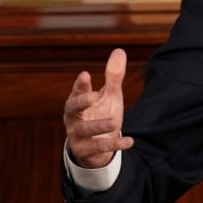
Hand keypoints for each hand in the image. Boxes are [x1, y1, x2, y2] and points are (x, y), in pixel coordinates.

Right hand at [64, 48, 134, 168]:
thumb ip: (113, 77)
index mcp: (77, 101)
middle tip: (94, 96)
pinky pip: (98, 147)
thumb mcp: (109, 95)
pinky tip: (129, 141)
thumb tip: (119, 51)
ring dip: (99, 125)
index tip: (86, 75)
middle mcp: (73, 118)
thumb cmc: (100, 115)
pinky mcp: (84, 151)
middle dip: (81, 102)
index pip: (77, 91)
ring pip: (85, 130)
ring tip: (115, 121)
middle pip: (72, 108)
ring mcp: (77, 135)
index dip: (81, 85)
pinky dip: (114, 144)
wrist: (96, 147)